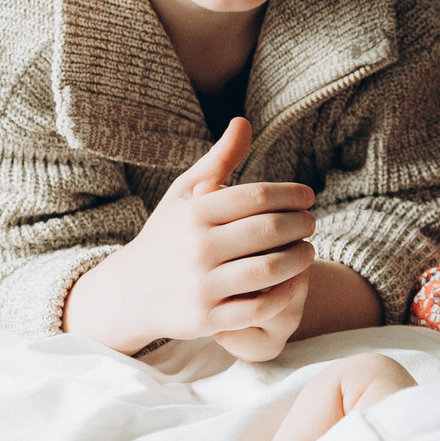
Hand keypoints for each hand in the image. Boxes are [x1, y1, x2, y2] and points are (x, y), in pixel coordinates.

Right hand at [63, 118, 317, 361]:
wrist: (128, 293)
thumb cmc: (167, 236)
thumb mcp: (183, 195)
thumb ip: (218, 161)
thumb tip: (244, 121)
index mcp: (194, 213)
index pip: (257, 196)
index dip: (291, 194)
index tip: (308, 197)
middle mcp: (196, 247)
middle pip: (269, 230)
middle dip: (301, 224)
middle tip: (311, 223)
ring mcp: (201, 285)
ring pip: (270, 269)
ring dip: (300, 258)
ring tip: (308, 251)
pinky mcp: (207, 319)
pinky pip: (259, 308)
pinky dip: (284, 294)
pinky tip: (294, 282)